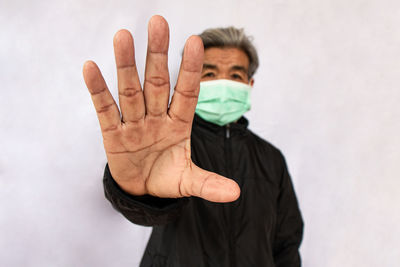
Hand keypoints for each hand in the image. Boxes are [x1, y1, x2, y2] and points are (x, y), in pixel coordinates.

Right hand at [83, 15, 239, 201]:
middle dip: (158, 54)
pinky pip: (106, 110)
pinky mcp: (113, 135)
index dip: (190, 69)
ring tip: (122, 36)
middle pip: (157, 82)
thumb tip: (236, 194)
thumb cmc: (166, 177)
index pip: (187, 92)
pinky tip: (91, 68)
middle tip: (158, 22)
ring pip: (130, 90)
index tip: (195, 41)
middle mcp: (156, 117)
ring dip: (126, 64)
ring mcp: (134, 124)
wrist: (142, 190)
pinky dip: (98, 90)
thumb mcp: (189, 182)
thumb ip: (209, 184)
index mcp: (179, 124)